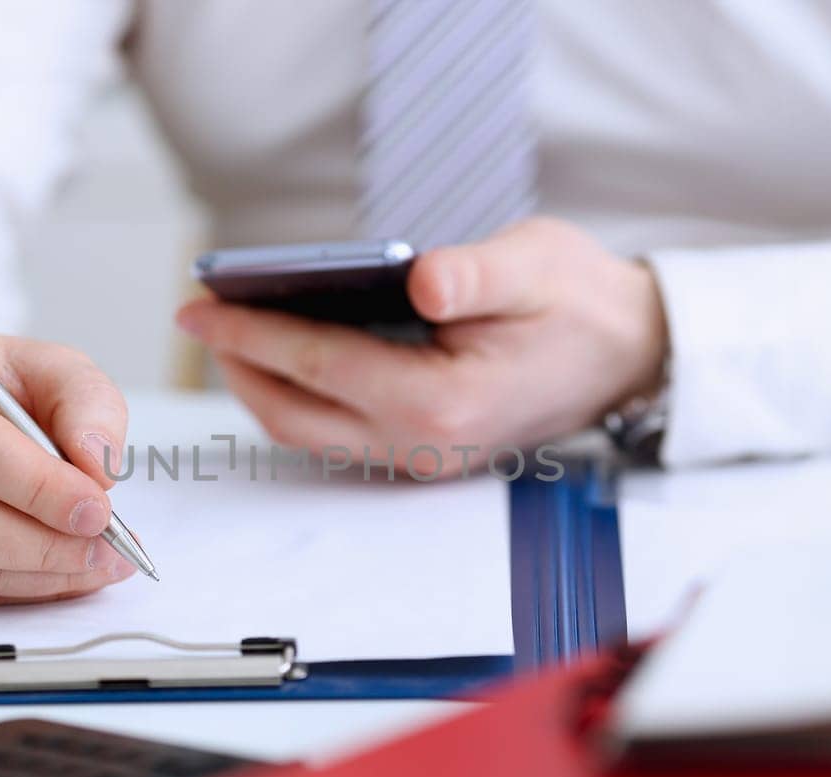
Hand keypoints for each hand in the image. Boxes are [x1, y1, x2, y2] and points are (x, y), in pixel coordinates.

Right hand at [0, 331, 135, 604]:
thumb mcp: (44, 367)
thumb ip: (84, 402)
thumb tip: (99, 464)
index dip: (38, 485)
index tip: (97, 507)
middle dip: (44, 542)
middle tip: (107, 546)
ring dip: (38, 573)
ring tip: (97, 562)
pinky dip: (18, 590)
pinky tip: (61, 574)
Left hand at [176, 217, 668, 477]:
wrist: (630, 354)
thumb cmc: (581, 303)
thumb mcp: (535, 264)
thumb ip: (475, 274)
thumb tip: (420, 278)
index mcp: (444, 402)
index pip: (319, 364)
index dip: (250, 332)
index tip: (200, 305)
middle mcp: (425, 445)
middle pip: (295, 414)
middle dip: (239, 365)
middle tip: (201, 316)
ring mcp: (423, 458)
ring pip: (310, 434)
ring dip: (263, 386)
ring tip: (230, 334)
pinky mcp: (424, 454)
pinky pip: (338, 435)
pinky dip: (300, 397)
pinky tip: (286, 355)